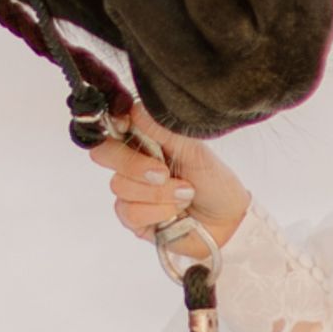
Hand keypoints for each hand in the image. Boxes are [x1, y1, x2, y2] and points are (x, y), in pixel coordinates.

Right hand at [89, 115, 248, 250]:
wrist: (228, 221)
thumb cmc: (214, 183)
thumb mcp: (194, 150)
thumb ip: (164, 130)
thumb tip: (135, 110)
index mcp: (146, 140)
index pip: (113, 126)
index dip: (114, 125)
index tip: (127, 127)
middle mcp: (133, 164)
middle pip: (104, 154)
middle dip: (134, 164)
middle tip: (164, 172)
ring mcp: (131, 192)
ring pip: (121, 186)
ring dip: (159, 193)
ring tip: (185, 194)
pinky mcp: (133, 219)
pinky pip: (130, 212)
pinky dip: (158, 211)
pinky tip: (175, 211)